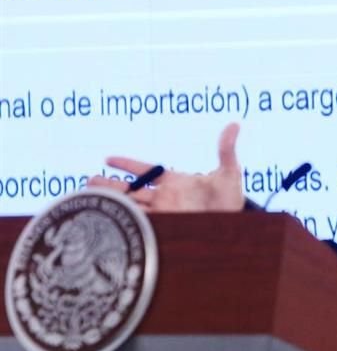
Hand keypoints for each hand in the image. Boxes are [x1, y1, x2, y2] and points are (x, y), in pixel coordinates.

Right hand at [87, 123, 244, 211]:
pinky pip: (141, 222)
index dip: (128, 164)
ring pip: (131, 205)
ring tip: (88, 197)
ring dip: (111, 202)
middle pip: (132, 190)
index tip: (108, 159)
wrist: (236, 226)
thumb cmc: (232, 199)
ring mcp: (164, 212)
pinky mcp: (166, 225)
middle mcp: (165, 197)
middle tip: (88, 182)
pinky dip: (125, 220)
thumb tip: (235, 124)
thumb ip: (226, 150)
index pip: (146, 170)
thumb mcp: (229, 173)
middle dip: (110, 186)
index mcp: (175, 181)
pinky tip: (108, 218)